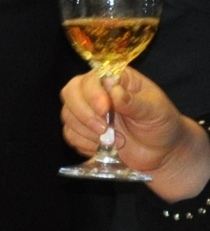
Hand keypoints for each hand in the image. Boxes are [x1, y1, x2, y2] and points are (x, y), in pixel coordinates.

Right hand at [62, 67, 209, 200]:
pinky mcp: (82, 131)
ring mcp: (86, 111)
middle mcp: (95, 92)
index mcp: (114, 79)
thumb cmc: (161, 124)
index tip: (104, 109)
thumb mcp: (156, 111)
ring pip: (68, 115)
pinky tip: (105, 147)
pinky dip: (86, 143)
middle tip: (104, 130)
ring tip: (114, 141)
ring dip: (88, 131)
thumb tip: (114, 90)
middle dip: (84, 113)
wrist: (162, 152)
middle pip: (70, 93)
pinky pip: (70, 134)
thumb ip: (135, 102)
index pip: (90, 78)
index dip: (92, 93)